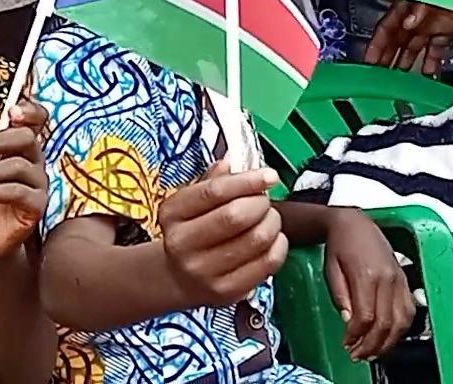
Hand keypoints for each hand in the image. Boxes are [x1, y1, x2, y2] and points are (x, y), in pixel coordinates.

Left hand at [0, 100, 47, 257]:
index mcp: (21, 147)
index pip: (37, 121)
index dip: (29, 111)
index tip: (11, 111)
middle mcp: (35, 161)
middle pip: (28, 138)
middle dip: (0, 140)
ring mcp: (38, 183)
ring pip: (20, 166)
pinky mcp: (36, 205)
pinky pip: (18, 192)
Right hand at [158, 161, 287, 307]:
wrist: (178, 277)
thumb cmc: (190, 232)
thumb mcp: (189, 203)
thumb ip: (211, 181)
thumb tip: (233, 162)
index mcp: (172, 214)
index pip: (214, 192)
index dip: (247, 181)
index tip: (269, 175)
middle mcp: (182, 244)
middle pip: (235, 216)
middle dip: (260, 203)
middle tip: (264, 201)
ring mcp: (204, 270)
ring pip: (255, 239)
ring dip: (272, 223)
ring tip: (269, 219)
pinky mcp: (226, 291)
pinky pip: (267, 263)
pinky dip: (279, 246)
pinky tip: (273, 239)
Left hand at [323, 208, 413, 360]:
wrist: (354, 222)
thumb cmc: (340, 243)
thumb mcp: (331, 269)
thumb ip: (340, 296)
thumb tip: (348, 321)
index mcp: (366, 275)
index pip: (366, 317)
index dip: (357, 336)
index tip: (347, 344)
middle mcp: (388, 278)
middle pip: (385, 323)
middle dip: (371, 345)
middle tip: (358, 354)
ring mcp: (400, 279)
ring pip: (402, 321)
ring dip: (388, 342)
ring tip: (373, 351)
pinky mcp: (405, 280)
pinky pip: (410, 310)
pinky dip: (401, 328)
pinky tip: (389, 336)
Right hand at [364, 0, 452, 75]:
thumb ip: (418, 8)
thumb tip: (408, 22)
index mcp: (405, 7)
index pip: (385, 29)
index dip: (376, 45)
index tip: (369, 61)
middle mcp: (414, 18)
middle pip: (396, 42)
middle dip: (386, 59)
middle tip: (378, 76)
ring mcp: (429, 26)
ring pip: (412, 48)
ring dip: (405, 63)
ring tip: (399, 80)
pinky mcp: (445, 32)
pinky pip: (434, 51)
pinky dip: (431, 63)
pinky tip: (427, 74)